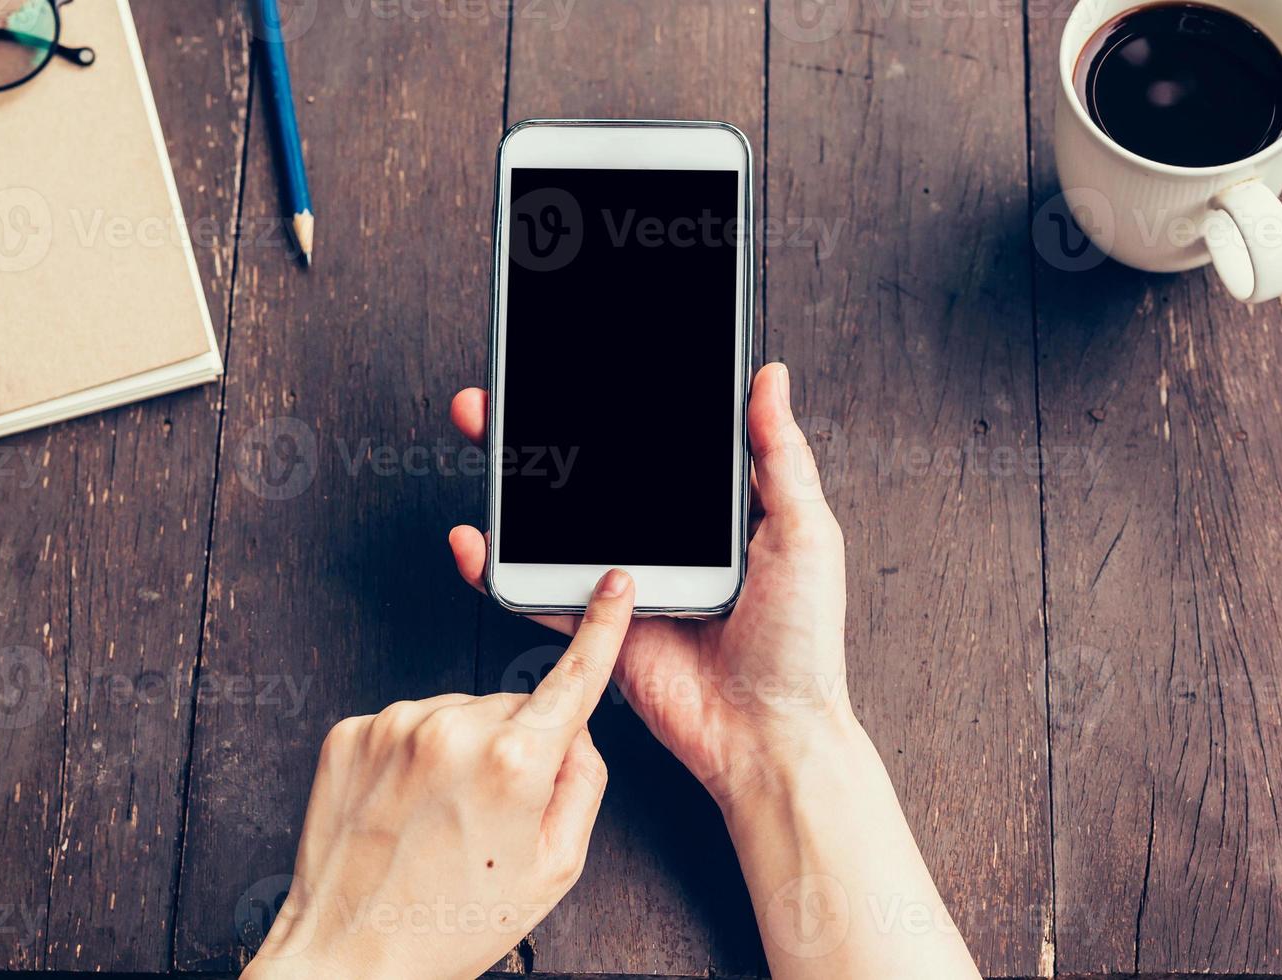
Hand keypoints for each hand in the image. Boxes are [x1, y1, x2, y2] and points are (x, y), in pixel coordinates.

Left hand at [241, 571, 635, 979]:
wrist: (350, 956)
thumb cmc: (451, 923)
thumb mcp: (554, 868)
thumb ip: (584, 785)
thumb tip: (576, 735)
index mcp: (514, 762)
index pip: (572, 678)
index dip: (601, 629)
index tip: (612, 586)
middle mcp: (453, 729)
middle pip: (511, 708)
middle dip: (514, 746)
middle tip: (490, 815)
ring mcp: (395, 726)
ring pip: (458, 714)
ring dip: (460, 750)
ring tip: (439, 818)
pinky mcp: (351, 731)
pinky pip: (407, 724)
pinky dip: (414, 756)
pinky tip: (405, 806)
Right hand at [447, 362, 852, 808]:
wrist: (768, 735)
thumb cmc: (800, 643)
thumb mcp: (805, 533)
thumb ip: (780, 456)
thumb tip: (770, 378)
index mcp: (713, 514)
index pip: (655, 444)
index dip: (616, 407)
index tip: (583, 369)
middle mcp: (666, 542)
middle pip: (593, 475)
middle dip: (542, 429)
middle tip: (507, 393)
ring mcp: (627, 583)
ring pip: (557, 524)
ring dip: (513, 483)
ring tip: (482, 434)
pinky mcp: (599, 627)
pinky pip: (541, 592)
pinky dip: (501, 569)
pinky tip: (476, 540)